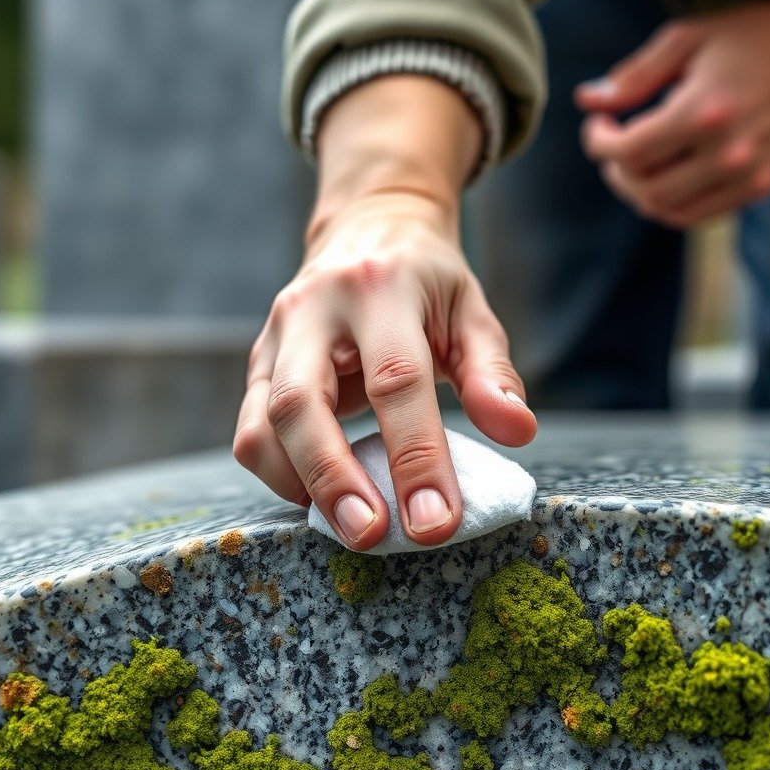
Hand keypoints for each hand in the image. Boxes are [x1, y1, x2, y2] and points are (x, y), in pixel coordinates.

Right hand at [234, 77, 536, 549]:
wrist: (366, 232)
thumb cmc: (428, 284)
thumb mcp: (472, 312)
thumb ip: (495, 373)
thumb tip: (518, 433)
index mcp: (381, 289)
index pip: (396, 382)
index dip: (416, 456)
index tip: (437, 521)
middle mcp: (314, 309)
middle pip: (303, 405)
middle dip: (335, 481)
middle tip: (372, 537)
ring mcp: (275, 337)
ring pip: (262, 424)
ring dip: (301, 486)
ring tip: (350, 528)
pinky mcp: (257, 365)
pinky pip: (251, 431)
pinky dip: (282, 476)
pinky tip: (322, 498)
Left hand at [575, 0, 769, 227]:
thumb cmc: (749, 35)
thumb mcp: (686, 40)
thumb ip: (634, 75)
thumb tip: (586, 100)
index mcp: (703, 111)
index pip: (629, 152)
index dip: (599, 142)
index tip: (598, 124)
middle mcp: (727, 152)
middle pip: (646, 189)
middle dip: (616, 172)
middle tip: (613, 147)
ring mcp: (747, 175)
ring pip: (671, 211)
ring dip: (642, 193)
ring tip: (636, 165)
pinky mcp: (761, 185)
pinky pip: (701, 214)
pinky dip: (674, 204)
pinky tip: (669, 175)